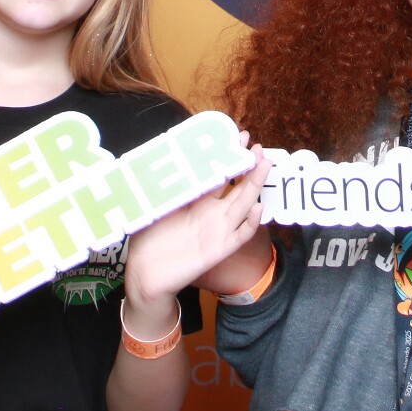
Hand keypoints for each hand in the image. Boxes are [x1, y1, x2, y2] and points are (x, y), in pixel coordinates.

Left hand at [126, 145, 269, 308]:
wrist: (145, 274)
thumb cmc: (147, 240)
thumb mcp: (152, 207)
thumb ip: (161, 187)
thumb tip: (157, 159)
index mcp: (196, 201)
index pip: (218, 174)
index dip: (228, 156)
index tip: (236, 136)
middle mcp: (212, 213)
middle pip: (236, 185)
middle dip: (248, 166)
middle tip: (258, 146)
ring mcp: (218, 230)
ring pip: (243, 204)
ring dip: (255, 185)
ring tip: (265, 164)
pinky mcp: (220, 249)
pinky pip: (240, 235)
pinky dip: (250, 223)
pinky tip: (257, 208)